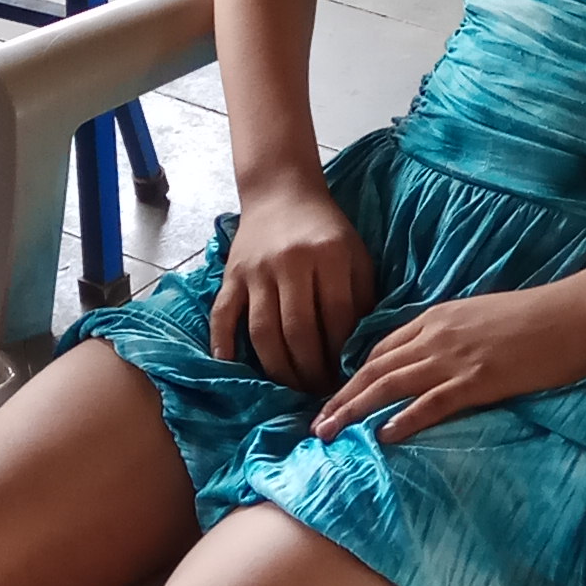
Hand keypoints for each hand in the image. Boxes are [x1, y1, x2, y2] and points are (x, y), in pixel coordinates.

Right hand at [211, 184, 376, 389]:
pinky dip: (224, 343)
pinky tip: (231, 367)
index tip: (347, 379)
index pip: (337, 318)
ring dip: (278, 368)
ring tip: (292, 389)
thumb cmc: (327, 230)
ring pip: (263, 331)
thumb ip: (362, 298)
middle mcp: (290, 263)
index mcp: (329, 256)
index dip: (341, 354)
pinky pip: (223, 314)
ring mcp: (256, 270)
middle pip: (298, 331)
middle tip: (320, 393)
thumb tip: (361, 351)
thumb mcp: (356, 255)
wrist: (281, 191)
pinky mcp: (231, 275)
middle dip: (310, 371)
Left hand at [312, 276, 585, 444]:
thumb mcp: (482, 317)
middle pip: (374, 368)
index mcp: (437, 318)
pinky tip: (382, 436)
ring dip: (354, 410)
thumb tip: (437, 358)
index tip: (338, 397)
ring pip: (388, 385)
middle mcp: (436, 335)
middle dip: (340, 396)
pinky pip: (429, 403)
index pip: (381, 348)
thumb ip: (454, 335)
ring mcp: (454, 358)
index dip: (355, 375)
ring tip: (330, 433)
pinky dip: (402, 419)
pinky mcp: (477, 380)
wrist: (574, 312)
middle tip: (315, 424)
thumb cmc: (537, 317)